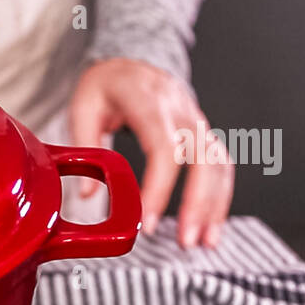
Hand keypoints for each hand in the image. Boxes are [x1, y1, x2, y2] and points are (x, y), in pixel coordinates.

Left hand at [69, 58, 233, 247]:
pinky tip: (211, 227)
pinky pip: (221, 166)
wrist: (132, 62)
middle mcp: (181, 111)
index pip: (164, 146)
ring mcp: (197, 121)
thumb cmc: (106, 86)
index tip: (148, 218)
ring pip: (218, 164)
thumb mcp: (83, 107)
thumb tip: (88, 196)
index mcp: (149, 101)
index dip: (159, 186)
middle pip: (202, 158)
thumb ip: (85, 147)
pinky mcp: (203, 134)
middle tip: (184, 240)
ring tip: (203, 242)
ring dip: (215, 206)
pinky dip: (220, 198)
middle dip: (197, 203)